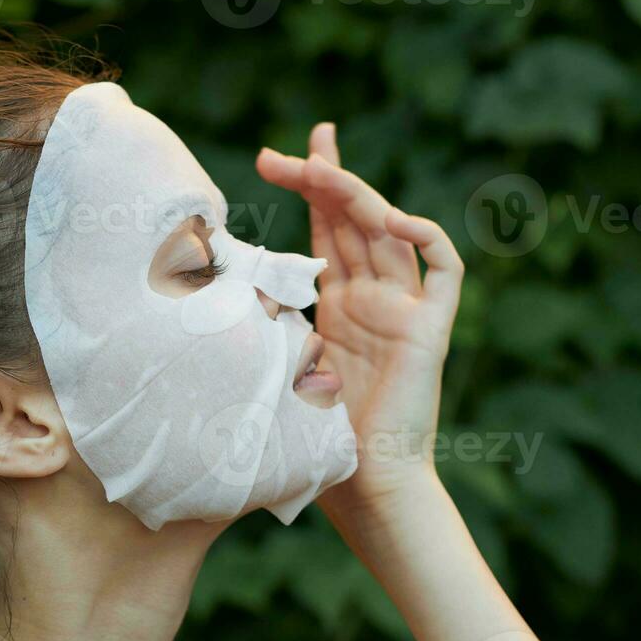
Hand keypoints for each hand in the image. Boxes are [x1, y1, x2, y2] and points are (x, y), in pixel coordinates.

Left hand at [256, 123, 464, 518]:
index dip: (309, 188)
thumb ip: (255, 332)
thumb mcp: (273, 371)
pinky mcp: (431, 329)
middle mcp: (374, 299)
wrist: (364, 489)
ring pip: (388, 230)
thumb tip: (197, 298)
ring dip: (355, 194)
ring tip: (318, 168)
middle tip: (285, 151)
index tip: (273, 158)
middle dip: (323, 175)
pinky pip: (443, 270)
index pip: (327, 229)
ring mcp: (404, 309)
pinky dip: (426, 237)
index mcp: (338, 307)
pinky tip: (392, 220)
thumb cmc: (316, 444)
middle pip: (354, 217)